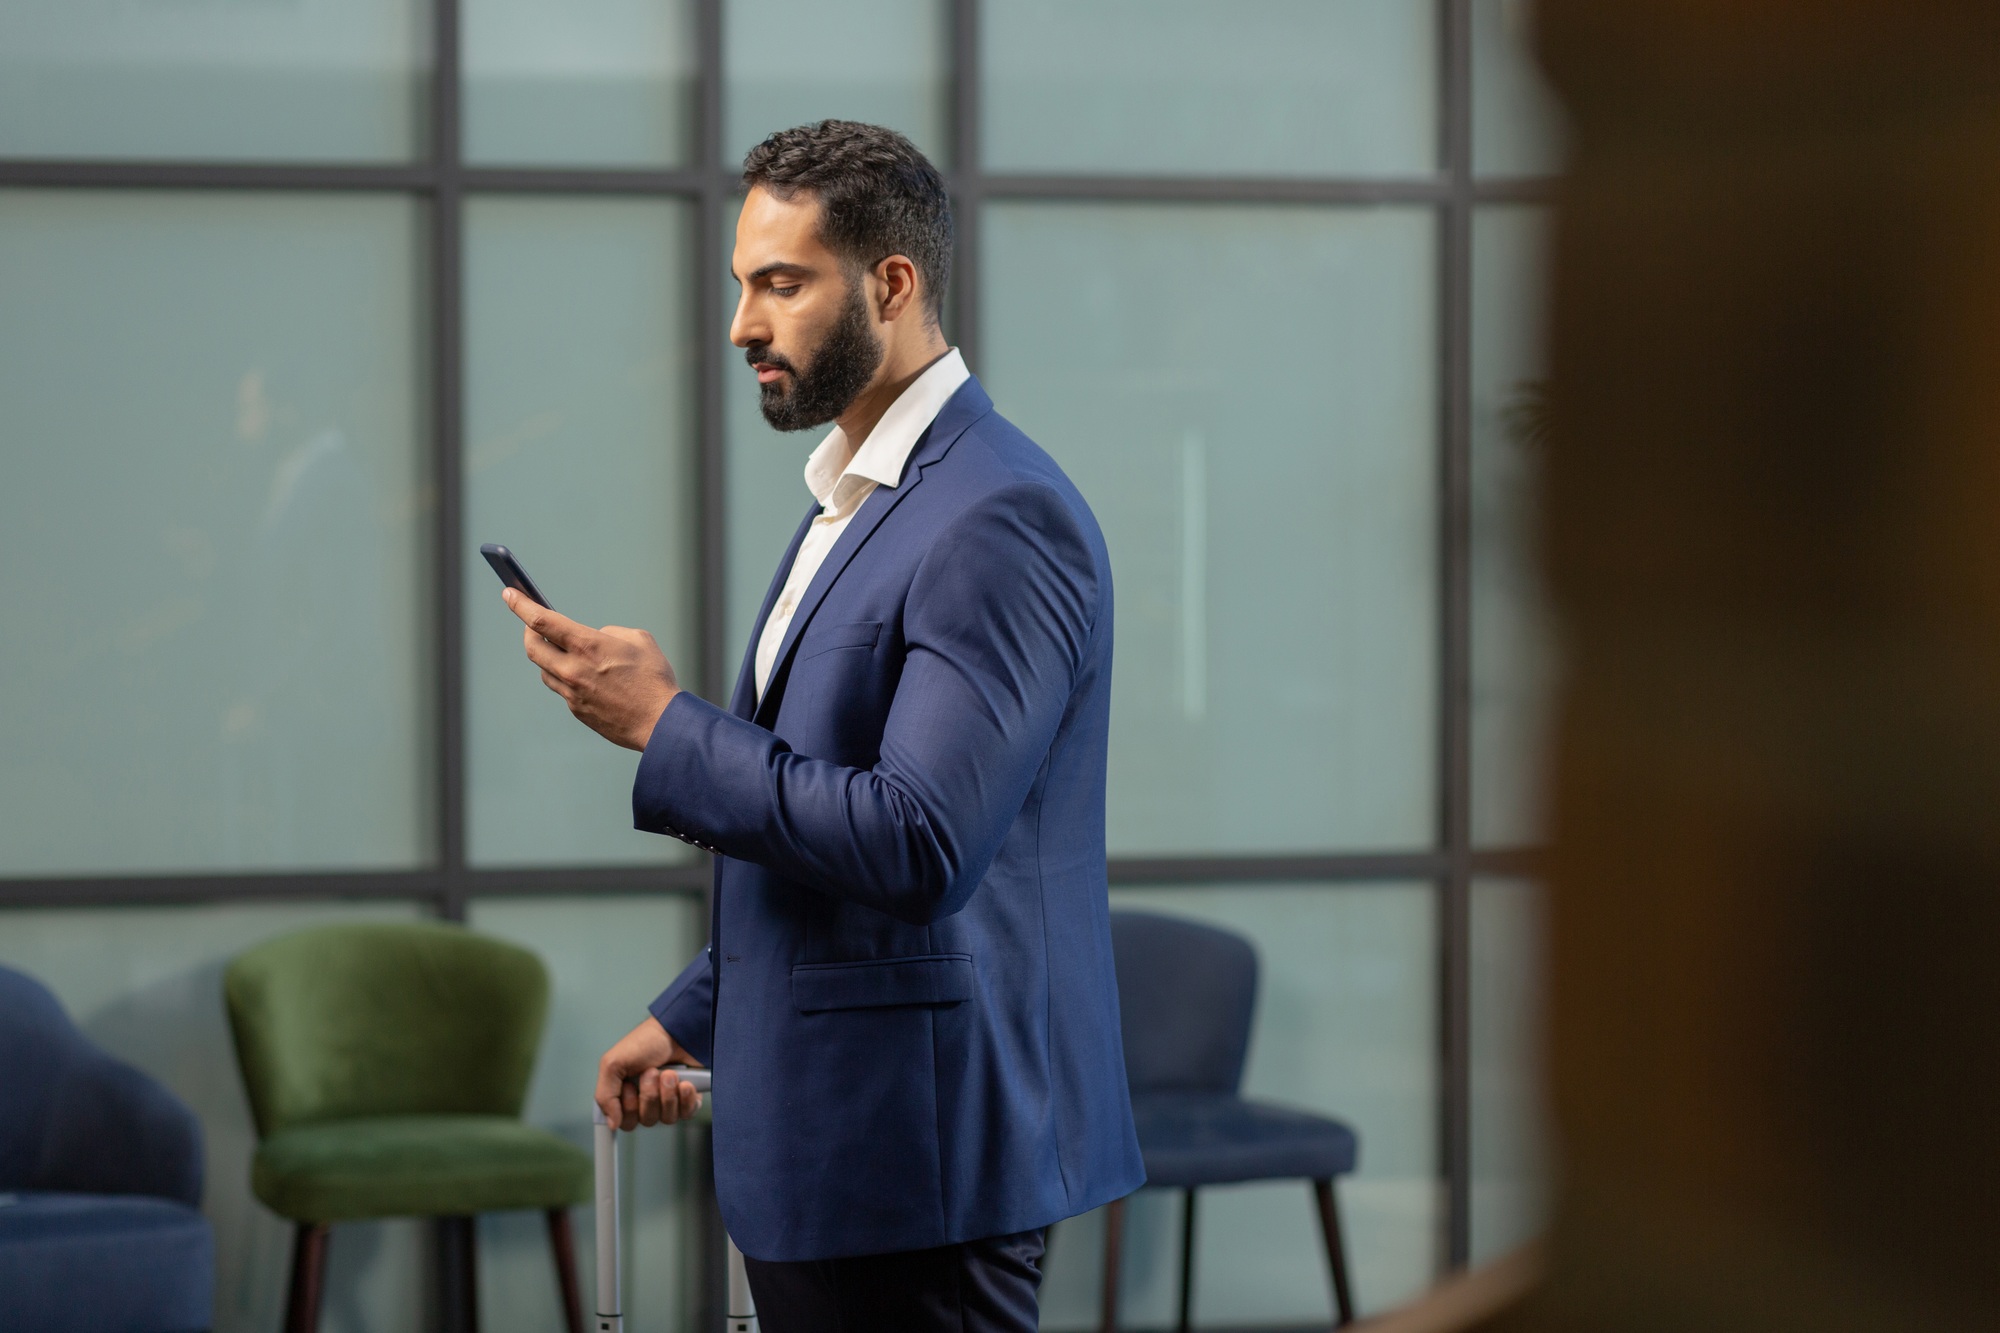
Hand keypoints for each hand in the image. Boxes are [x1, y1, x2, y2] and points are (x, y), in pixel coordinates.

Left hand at [505, 589, 679, 749]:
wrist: (660, 723)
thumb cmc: (654, 680)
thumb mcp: (638, 640)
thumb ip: (610, 633)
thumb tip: (595, 637)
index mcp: (587, 646)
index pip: (541, 621)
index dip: (521, 604)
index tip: (509, 593)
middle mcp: (573, 669)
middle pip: (532, 647)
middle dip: (529, 631)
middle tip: (533, 624)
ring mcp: (572, 693)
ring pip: (544, 670)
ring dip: (549, 657)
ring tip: (564, 652)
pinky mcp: (577, 710)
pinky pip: (562, 689)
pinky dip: (567, 678)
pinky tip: (585, 677)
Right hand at [595, 1016, 704, 1129]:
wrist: (678, 1030)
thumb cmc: (646, 1042)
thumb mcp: (613, 1063)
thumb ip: (605, 1096)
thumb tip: (612, 1124)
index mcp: (626, 1095)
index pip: (625, 1122)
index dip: (628, 1109)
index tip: (630, 1087)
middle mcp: (646, 1101)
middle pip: (646, 1120)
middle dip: (649, 1095)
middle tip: (652, 1072)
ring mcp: (668, 1102)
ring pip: (666, 1118)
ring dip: (668, 1094)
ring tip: (669, 1072)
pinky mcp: (688, 1100)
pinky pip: (686, 1114)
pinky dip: (686, 1098)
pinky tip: (685, 1082)